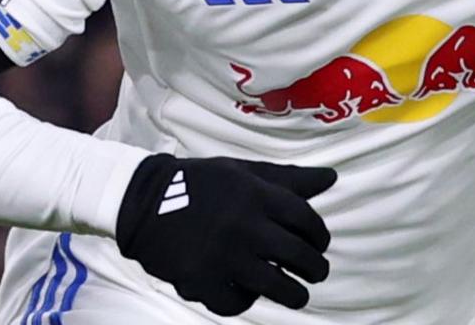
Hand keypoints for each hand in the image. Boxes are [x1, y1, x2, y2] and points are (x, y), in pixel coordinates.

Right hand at [113, 153, 335, 315]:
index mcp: (257, 196)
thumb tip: (331, 178)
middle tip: (318, 273)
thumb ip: (288, 179)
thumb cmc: (199, 183)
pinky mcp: (199, 279)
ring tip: (299, 296)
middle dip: (315, 268)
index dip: (320, 234)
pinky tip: (249, 295)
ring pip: (274, 285)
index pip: (305, 219)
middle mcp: (245, 226)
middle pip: (297, 254)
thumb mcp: (244, 172)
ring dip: (293, 294)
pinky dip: (245, 302)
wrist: (143, 200)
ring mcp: (223, 256)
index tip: (321, 244)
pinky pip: (233, 302)